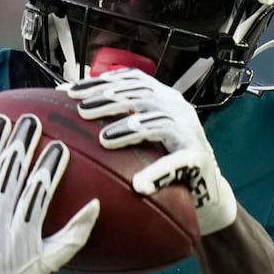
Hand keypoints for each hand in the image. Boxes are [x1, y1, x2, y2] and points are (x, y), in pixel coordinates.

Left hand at [65, 68, 238, 235]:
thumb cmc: (165, 161)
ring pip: (160, 121)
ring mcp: (190, 132)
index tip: (69, 91)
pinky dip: (158, 172)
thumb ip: (116, 121)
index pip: (130, 81)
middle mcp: (177, 108)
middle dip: (110, 100)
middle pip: (142, 95)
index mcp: (162, 98)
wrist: (204, 193)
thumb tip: (73, 111)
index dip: (100, 82)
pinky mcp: (199, 159)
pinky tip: (139, 184)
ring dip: (130, 128)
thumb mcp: (140, 136)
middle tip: (82, 110)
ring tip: (104, 139)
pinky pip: (178, 162)